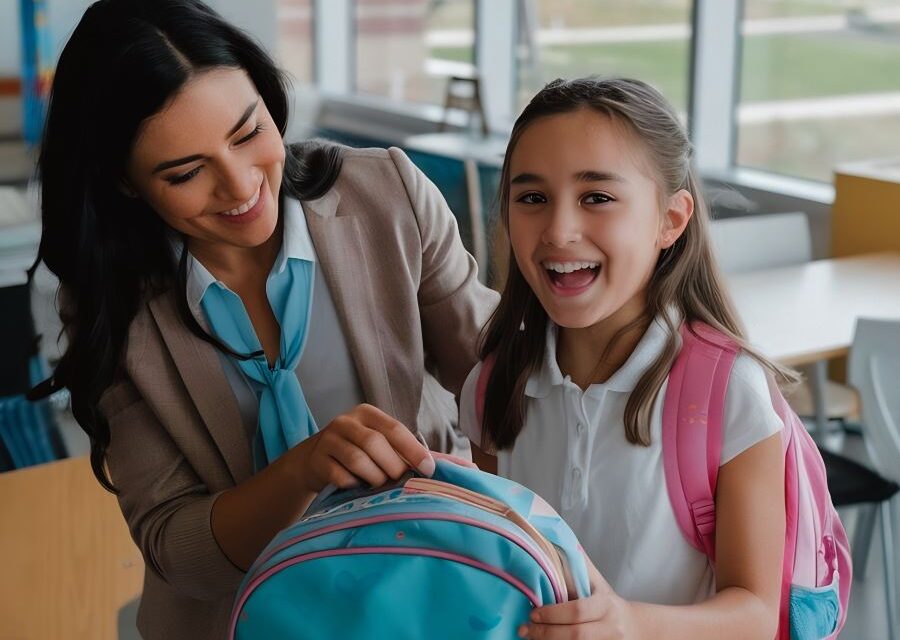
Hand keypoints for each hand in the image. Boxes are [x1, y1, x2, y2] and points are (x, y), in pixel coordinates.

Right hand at [289, 403, 434, 492]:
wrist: (313, 460)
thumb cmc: (356, 451)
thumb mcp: (377, 442)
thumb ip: (400, 449)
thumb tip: (434, 465)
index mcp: (367, 413)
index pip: (395, 429)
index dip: (413, 450)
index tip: (428, 469)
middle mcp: (346, 422)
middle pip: (375, 443)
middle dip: (392, 466)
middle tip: (398, 480)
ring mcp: (328, 440)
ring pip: (357, 460)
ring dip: (374, 477)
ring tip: (378, 484)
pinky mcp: (317, 460)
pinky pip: (340, 476)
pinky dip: (353, 485)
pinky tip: (355, 486)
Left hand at [518, 555, 635, 639]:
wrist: (636, 629)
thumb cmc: (607, 603)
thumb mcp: (596, 584)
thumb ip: (577, 565)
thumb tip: (551, 535)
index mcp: (606, 604)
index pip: (579, 610)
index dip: (553, 614)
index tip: (532, 612)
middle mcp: (609, 627)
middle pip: (576, 634)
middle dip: (547, 632)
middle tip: (524, 629)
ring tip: (529, 638)